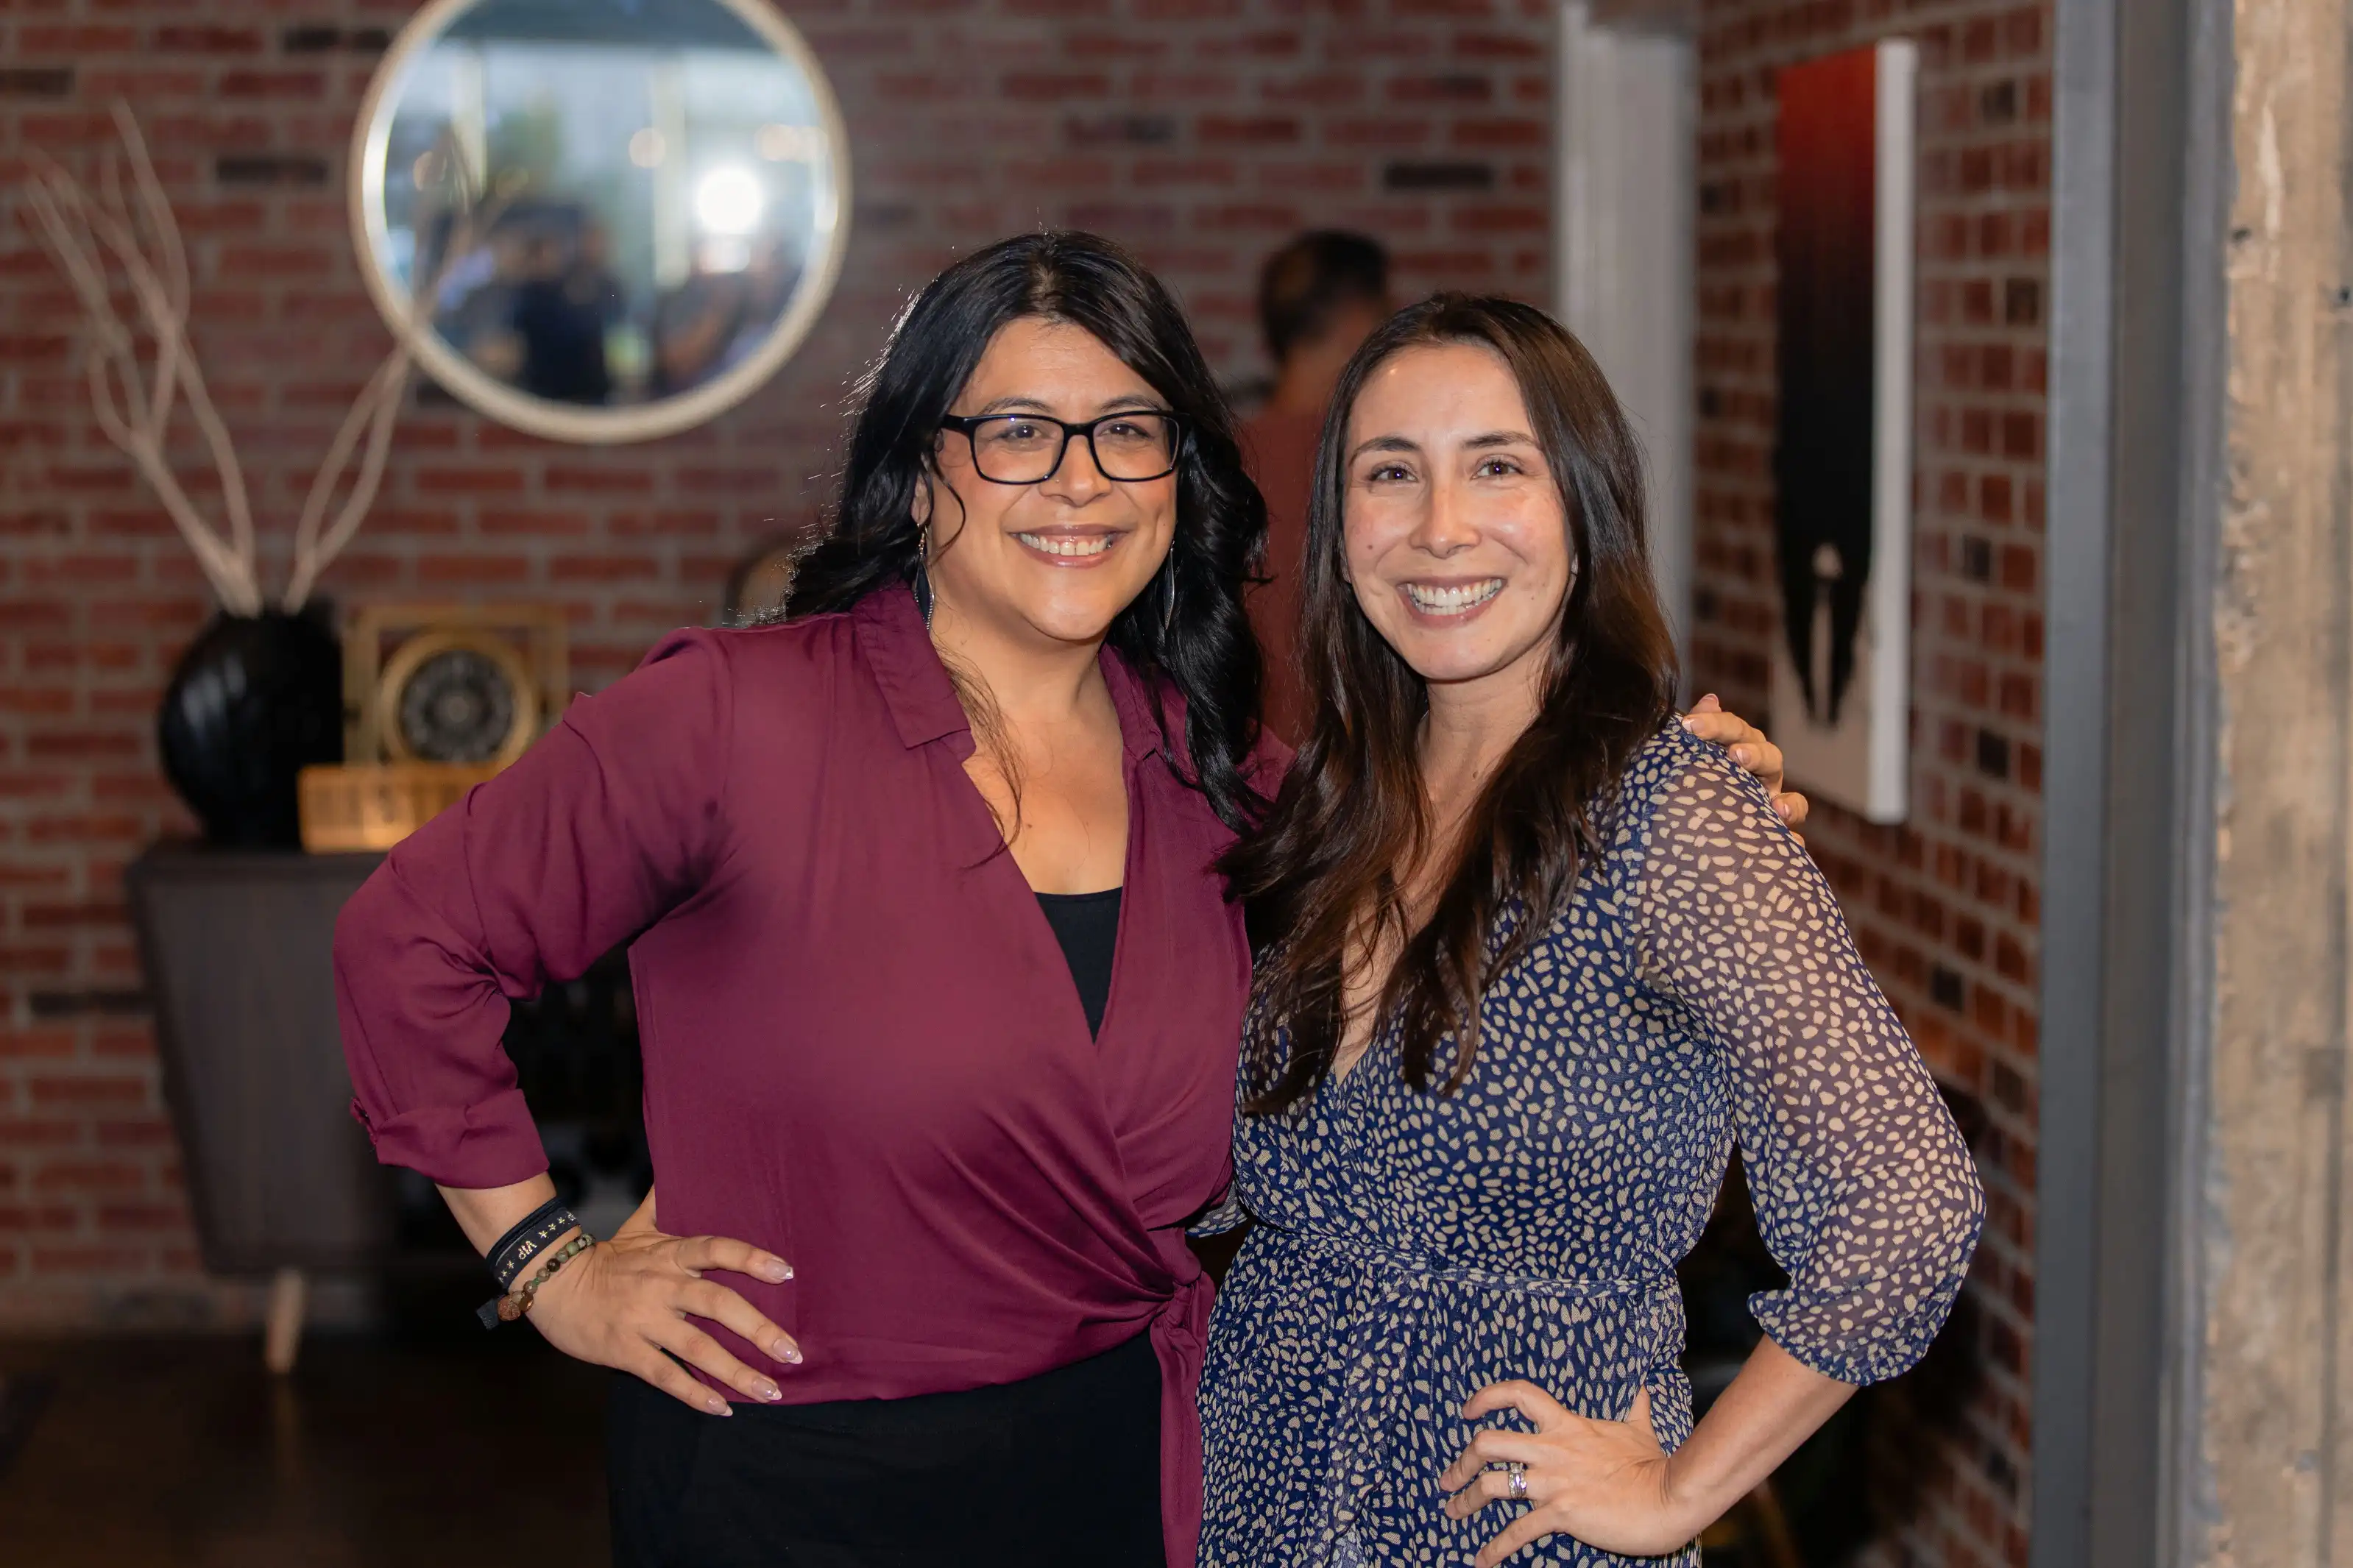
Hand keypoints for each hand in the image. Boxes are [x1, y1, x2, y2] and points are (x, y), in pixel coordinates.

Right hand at [525, 1212, 800, 1416]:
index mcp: (670, 1254)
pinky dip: (695, 1393)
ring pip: (698, 1348)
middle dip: (759, 1330)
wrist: (551, 1285)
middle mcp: (662, 1286)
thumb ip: (667, 1201)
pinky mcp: (626, 1351)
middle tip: (793, 1353)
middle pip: (718, 1304)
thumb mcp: (638, 1225)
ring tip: (771, 1390)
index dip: (752, 1259)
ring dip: (737, 1372)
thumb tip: (685, 1161)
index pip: (717, 1249)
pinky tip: (722, 1407)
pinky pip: (667, 1375)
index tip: (786, 1273)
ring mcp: (644, 1320)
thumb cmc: (605, 1258)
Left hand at [1439, 1382, 1693, 1564]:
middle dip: (1461, 1460)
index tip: (1468, 1411)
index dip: (1487, 1398)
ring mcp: (1553, 1482)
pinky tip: (1483, 1559)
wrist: (1667, 1498)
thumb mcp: (1639, 1430)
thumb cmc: (1655, 1466)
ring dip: (1466, 1500)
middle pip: (1487, 1443)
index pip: (1519, 1395)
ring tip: (1453, 1511)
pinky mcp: (1560, 1513)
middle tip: (1448, 1476)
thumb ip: (1635, 1409)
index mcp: (1566, 1424)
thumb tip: (1642, 1391)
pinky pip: (1517, 1531)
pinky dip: (1495, 1548)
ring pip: (1491, 1485)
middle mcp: (1551, 1449)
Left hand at [1682, 693, 1808, 836]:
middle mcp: (1759, 775)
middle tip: (1736, 756)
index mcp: (1739, 750)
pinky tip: (1788, 836)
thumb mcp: (1690, 756)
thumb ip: (1700, 727)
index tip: (1689, 725)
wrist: (1687, 831)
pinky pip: (1791, 836)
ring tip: (1776, 806)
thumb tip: (1710, 700)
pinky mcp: (1775, 834)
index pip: (1734, 730)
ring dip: (1789, 803)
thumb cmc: (1691, 785)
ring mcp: (1770, 804)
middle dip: (1754, 754)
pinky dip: (1793, 836)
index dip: (1715, 725)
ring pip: (1789, 798)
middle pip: (1768, 756)